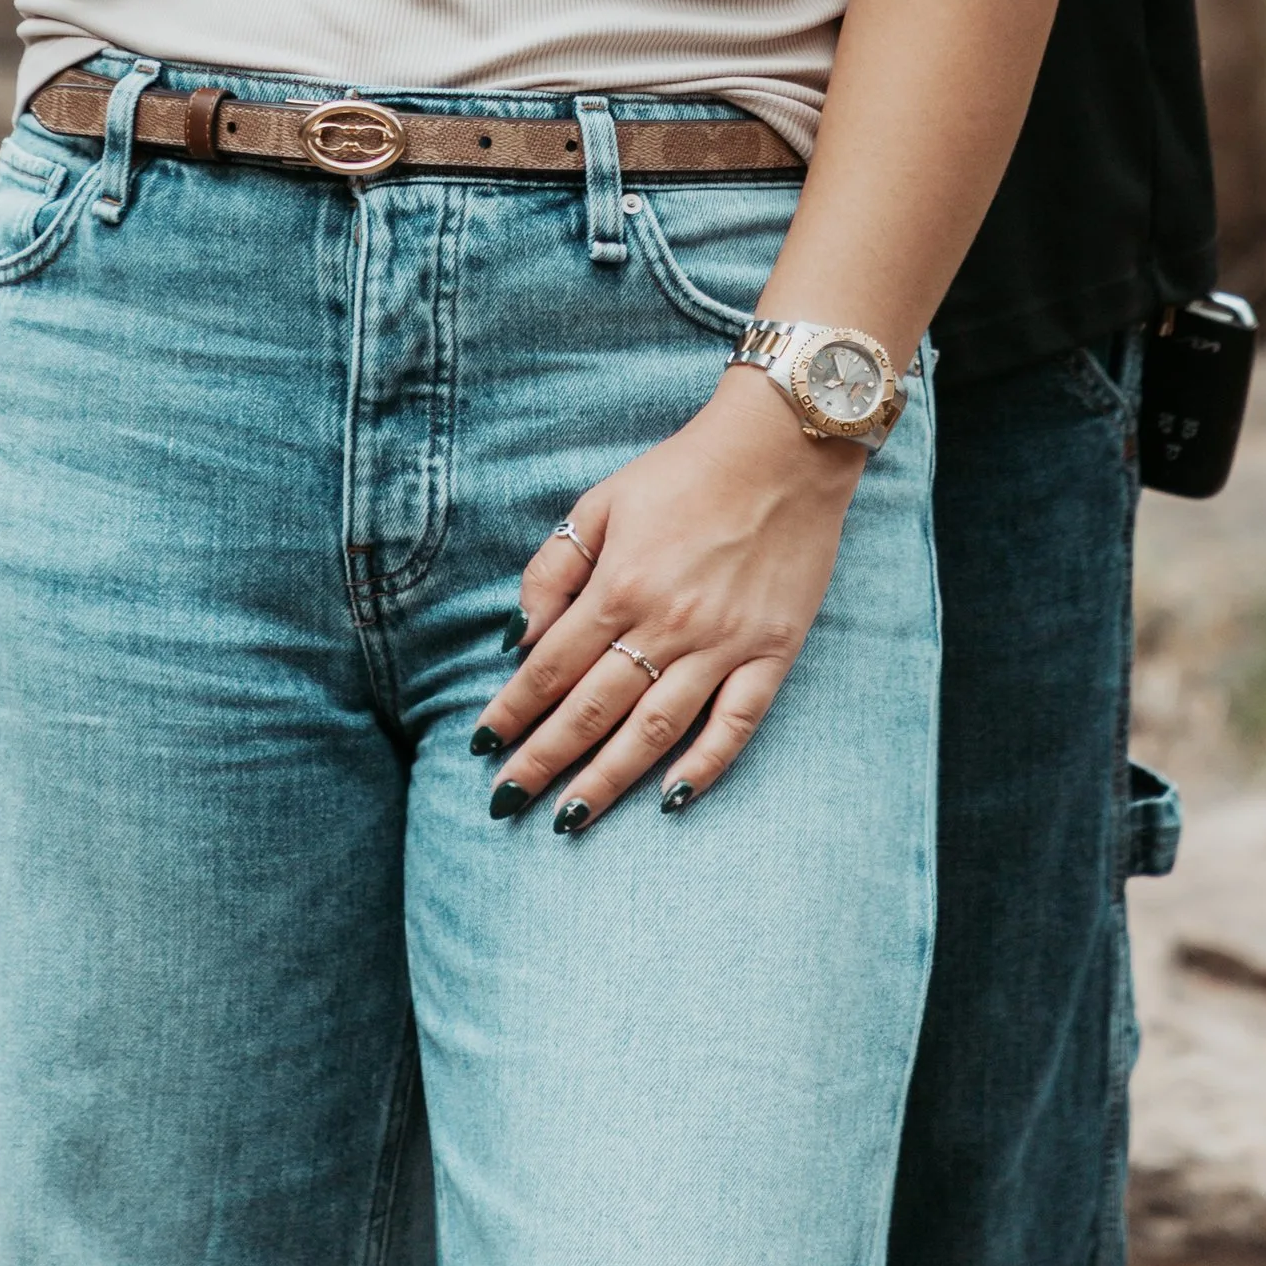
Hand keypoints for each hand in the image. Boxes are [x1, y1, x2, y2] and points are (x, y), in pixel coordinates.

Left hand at [471, 368, 861, 830]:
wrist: (784, 446)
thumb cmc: (684, 471)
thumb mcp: (602, 501)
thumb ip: (555, 568)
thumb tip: (520, 635)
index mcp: (619, 585)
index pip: (549, 667)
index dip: (511, 712)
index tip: (482, 747)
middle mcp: (666, 624)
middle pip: (592, 710)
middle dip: (543, 760)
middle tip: (505, 801)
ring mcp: (722, 643)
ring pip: (654, 731)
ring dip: (608, 780)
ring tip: (569, 819)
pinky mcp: (771, 652)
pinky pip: (736, 724)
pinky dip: (704, 766)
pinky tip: (671, 799)